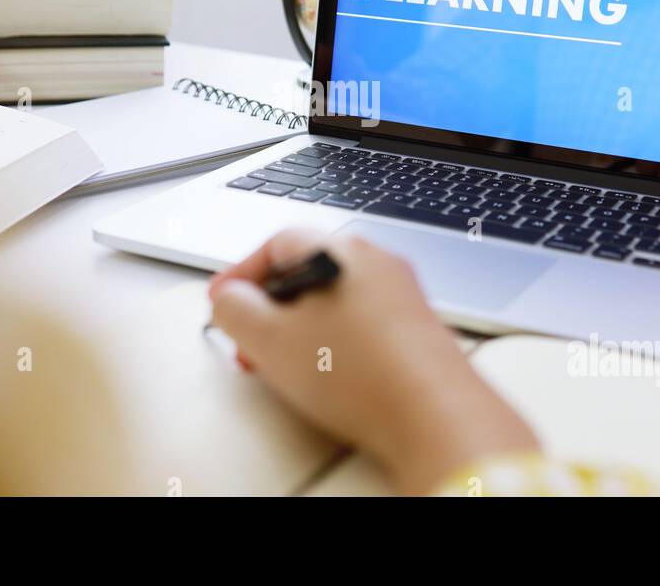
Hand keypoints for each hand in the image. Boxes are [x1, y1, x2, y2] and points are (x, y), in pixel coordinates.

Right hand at [208, 228, 538, 494]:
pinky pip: (363, 325)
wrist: (435, 416)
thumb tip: (228, 299)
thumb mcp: (270, 341)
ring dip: (301, 330)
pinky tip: (330, 377)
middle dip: (270, 309)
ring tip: (286, 367)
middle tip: (251, 341)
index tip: (224, 302)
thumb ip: (235, 310)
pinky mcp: (418, 329)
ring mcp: (403, 295)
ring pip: (335, 302)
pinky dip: (335, 344)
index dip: (242, 274)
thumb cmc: (362, 374)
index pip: (277, 243)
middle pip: (308, 272)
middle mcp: (378, 262)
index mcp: (343, 251)